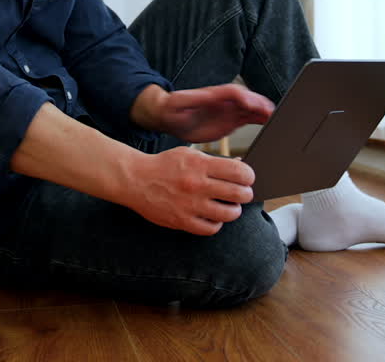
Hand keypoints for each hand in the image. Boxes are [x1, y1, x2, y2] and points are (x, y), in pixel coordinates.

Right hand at [121, 146, 255, 234]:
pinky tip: (213, 217)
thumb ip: (215, 161)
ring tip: (229, 206)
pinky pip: (211, 228)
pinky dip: (216, 224)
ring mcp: (190, 205)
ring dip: (233, 210)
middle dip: (245, 194)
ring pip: (229, 214)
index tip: (247, 178)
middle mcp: (197, 185)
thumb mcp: (189, 154)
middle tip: (242, 193)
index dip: (249, 176)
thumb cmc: (164, 165)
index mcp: (200, 165)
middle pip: (238, 194)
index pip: (239, 172)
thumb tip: (240, 165)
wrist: (135, 180)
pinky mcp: (182, 221)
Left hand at [133, 84, 274, 142]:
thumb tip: (206, 95)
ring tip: (276, 118)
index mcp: (213, 95)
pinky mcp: (231, 120)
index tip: (254, 106)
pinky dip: (260, 120)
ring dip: (264, 112)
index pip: (234, 93)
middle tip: (273, 112)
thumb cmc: (171, 109)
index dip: (245, 98)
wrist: (169, 116)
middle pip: (248, 99)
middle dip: (260, 104)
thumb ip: (192, 99)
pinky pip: (249, 118)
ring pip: (252, 108)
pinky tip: (269, 123)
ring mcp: (229, 110)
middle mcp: (224, 101)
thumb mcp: (178, 103)